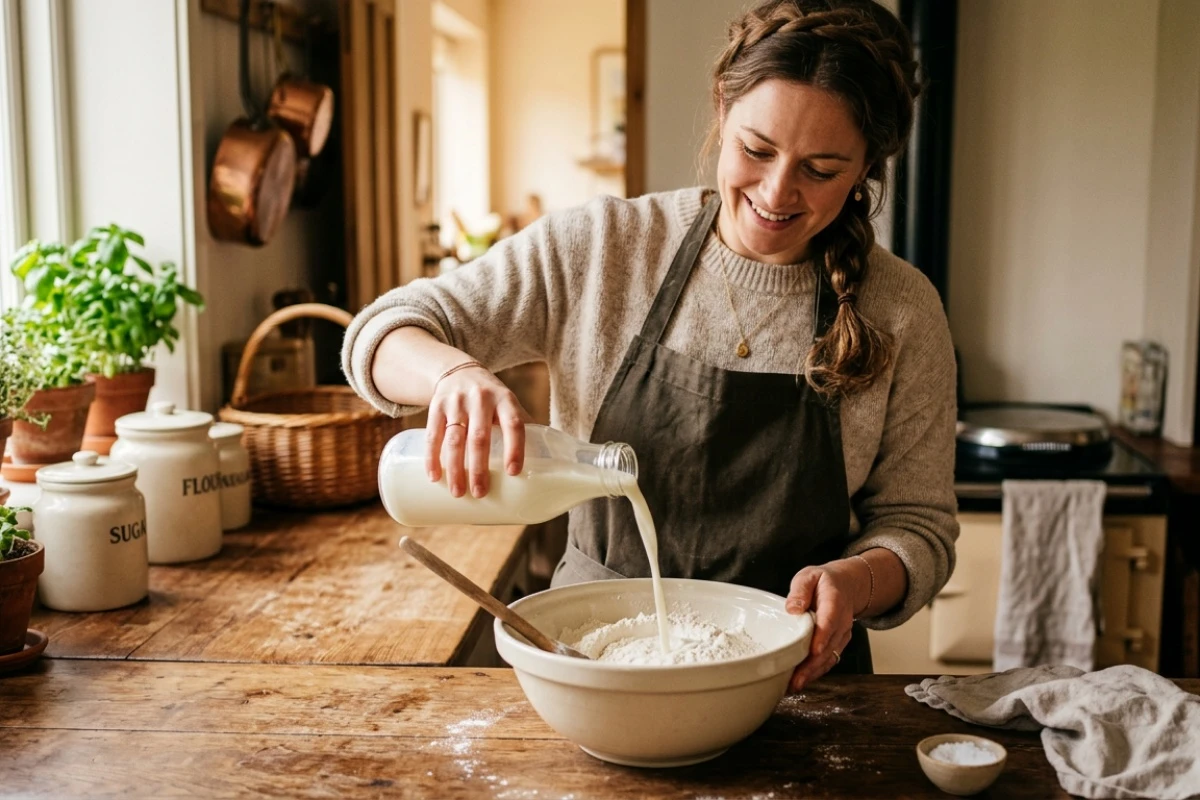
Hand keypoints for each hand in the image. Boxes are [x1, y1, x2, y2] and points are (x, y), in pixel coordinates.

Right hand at [425, 364, 530, 498]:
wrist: (459, 372)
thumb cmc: (492, 399)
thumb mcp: (509, 404)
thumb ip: (523, 427)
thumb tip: (546, 462)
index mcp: (506, 400)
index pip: (514, 424)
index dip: (515, 448)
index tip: (513, 473)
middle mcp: (481, 399)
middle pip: (480, 437)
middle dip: (479, 468)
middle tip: (480, 493)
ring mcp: (457, 402)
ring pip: (455, 438)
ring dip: (455, 468)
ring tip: (458, 492)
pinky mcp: (437, 406)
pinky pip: (433, 434)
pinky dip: (432, 457)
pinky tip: (434, 476)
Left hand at [784, 558, 868, 691]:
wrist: (846, 586)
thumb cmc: (823, 582)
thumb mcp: (809, 576)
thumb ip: (800, 590)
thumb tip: (792, 608)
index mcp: (834, 601)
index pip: (829, 621)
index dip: (822, 637)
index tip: (813, 650)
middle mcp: (842, 622)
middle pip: (829, 646)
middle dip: (813, 665)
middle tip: (796, 679)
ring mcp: (842, 635)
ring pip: (830, 657)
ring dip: (813, 673)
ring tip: (794, 685)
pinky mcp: (837, 644)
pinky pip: (829, 660)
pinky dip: (816, 672)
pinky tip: (801, 681)